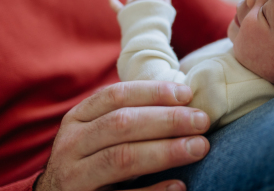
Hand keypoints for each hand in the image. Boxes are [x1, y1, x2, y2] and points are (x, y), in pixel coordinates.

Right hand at [35, 81, 210, 190]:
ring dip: (165, 151)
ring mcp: (73, 177)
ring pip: (121, 158)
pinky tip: (179, 185)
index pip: (116, 96)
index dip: (154, 92)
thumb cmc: (92, 160)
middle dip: (167, 120)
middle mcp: (71, 145)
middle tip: (202, 121)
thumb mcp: (98, 133)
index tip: (188, 94)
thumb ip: (129, 116)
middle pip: (122, 124)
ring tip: (199, 147)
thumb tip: (184, 100)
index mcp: (77, 119)